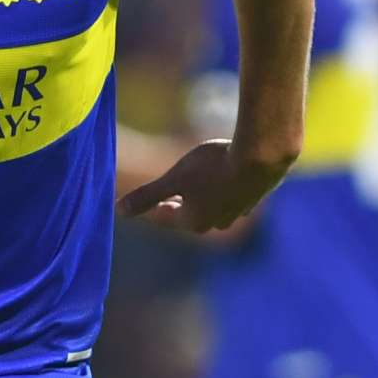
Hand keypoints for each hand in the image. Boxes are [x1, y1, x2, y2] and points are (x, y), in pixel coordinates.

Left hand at [116, 138, 285, 232]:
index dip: (151, 207)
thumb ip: (146, 195)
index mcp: (194, 221)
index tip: (141, 204)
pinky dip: (222, 187)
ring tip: (194, 185)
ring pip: (212, 206)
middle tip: (164, 197)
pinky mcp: (254, 197)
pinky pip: (231, 195)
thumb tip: (116, 211)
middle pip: (189, 214)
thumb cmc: (212, 166)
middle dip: (177, 204)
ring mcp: (238, 212)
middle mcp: (217, 222)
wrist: (261, 155)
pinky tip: (223, 176)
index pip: (165, 216)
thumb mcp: (173, 178)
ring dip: (201, 196)